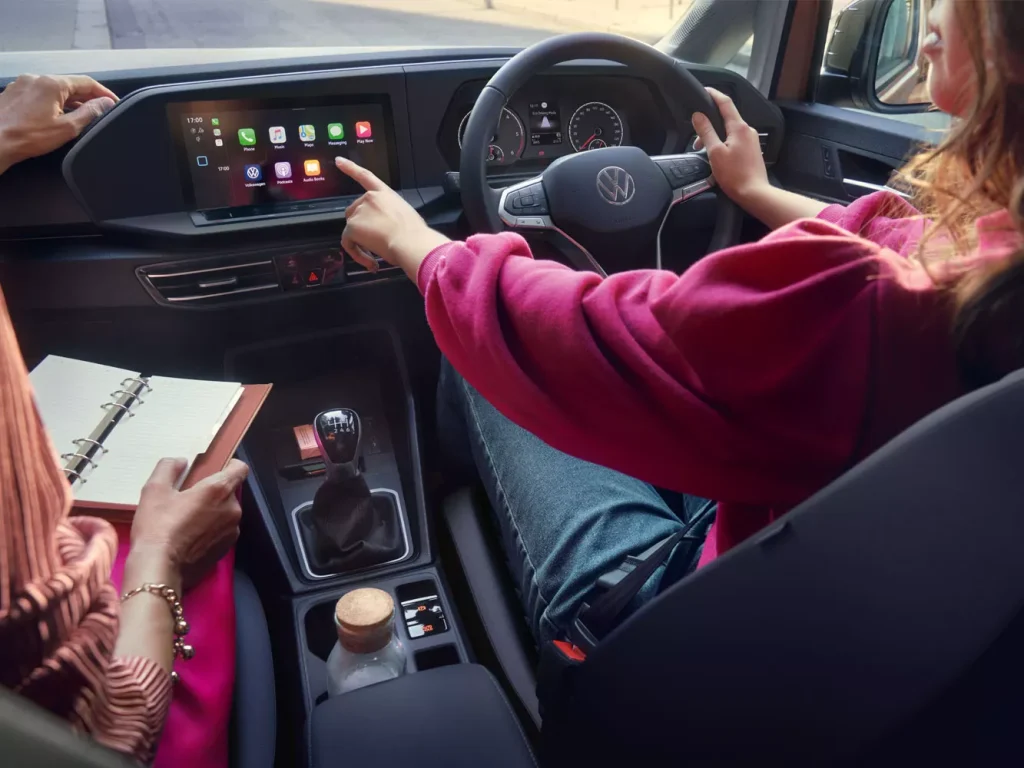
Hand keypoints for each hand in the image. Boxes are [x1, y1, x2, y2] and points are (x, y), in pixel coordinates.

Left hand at [0, 74, 116, 173]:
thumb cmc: (28, 136)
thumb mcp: (67, 128)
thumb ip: (90, 113)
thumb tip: (105, 103)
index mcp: (52, 83)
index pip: (86, 82)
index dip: (104, 93)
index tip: (114, 103)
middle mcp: (36, 78)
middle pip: (70, 85)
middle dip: (86, 98)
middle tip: (100, 112)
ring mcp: (23, 84)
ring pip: (54, 89)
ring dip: (69, 101)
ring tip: (79, 116)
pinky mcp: (14, 93)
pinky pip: (40, 93)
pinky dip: (53, 102)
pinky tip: (56, 116)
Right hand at [129, 458, 248, 588]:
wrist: (159, 567)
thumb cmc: (157, 526)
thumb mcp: (155, 490)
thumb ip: (168, 468)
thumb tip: (180, 461)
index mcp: (219, 490)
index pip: (240, 468)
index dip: (229, 465)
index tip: (214, 468)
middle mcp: (232, 509)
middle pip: (229, 491)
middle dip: (213, 492)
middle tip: (188, 497)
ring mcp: (232, 531)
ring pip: (226, 512)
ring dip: (212, 512)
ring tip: (187, 519)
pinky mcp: (226, 549)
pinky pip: (222, 531)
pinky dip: (211, 530)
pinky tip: (190, 536)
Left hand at [335, 156, 449, 280]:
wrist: (411, 241)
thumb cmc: (415, 234)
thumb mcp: (405, 217)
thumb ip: (391, 217)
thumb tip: (387, 232)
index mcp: (385, 194)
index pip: (365, 176)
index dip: (350, 168)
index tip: (338, 161)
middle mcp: (369, 198)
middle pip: (354, 212)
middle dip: (361, 228)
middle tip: (375, 245)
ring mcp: (359, 211)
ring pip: (351, 230)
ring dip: (361, 243)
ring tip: (376, 256)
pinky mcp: (352, 226)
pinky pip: (348, 243)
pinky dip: (356, 254)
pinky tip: (370, 261)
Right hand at [691, 87, 768, 204]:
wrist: (754, 193)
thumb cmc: (734, 175)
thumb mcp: (715, 152)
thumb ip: (706, 131)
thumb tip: (698, 115)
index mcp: (739, 127)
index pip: (725, 103)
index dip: (714, 94)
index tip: (704, 90)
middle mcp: (748, 130)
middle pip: (726, 119)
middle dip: (710, 125)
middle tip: (696, 139)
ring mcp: (751, 140)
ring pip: (730, 131)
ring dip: (715, 137)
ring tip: (704, 152)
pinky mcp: (752, 151)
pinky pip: (735, 141)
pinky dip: (723, 144)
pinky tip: (717, 157)